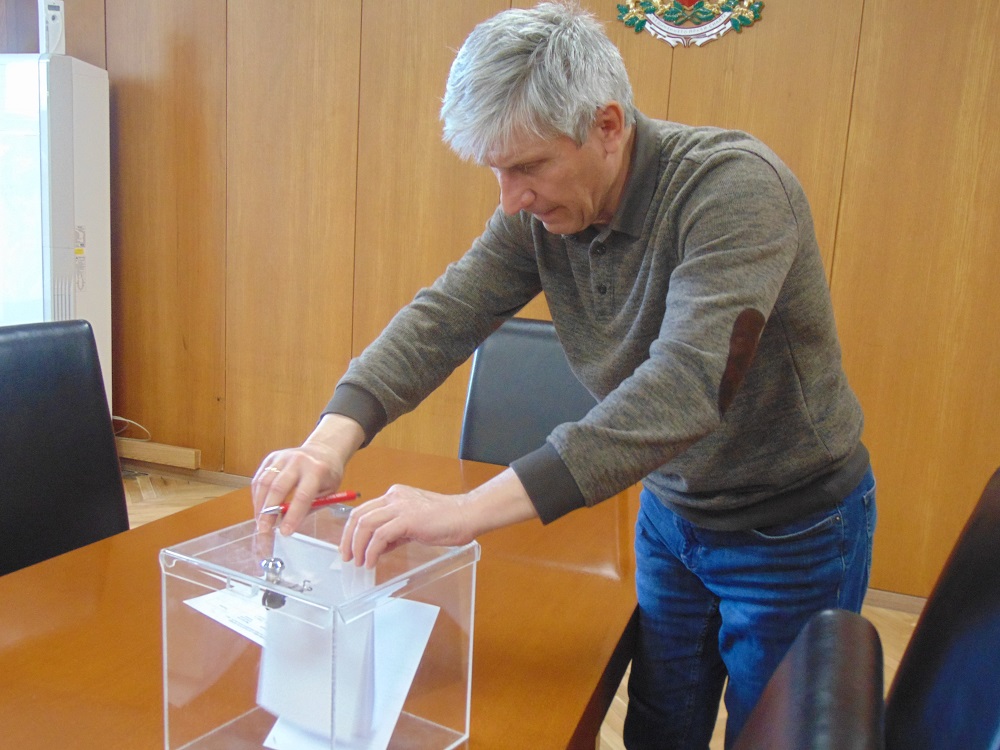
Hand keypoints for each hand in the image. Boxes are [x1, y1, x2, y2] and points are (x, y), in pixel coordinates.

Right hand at [252, 414, 364, 534]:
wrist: (323, 451)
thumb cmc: (327, 476)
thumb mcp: (327, 493)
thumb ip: (308, 507)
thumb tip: (287, 525)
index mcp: (317, 470)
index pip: (302, 496)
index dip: (292, 516)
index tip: (285, 532)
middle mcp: (298, 460)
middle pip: (278, 488)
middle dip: (268, 512)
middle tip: (264, 530)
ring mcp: (283, 457)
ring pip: (264, 482)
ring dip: (259, 505)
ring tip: (260, 522)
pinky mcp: (272, 457)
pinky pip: (259, 478)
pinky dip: (257, 495)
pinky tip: (259, 508)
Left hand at [340, 485, 473, 567]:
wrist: (466, 516)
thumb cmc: (446, 520)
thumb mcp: (414, 525)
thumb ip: (395, 532)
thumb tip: (378, 547)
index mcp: (395, 496)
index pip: (363, 511)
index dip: (351, 531)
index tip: (349, 548)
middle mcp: (394, 497)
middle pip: (358, 515)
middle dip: (348, 539)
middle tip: (348, 557)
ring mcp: (400, 506)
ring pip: (365, 524)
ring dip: (358, 546)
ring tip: (359, 562)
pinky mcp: (407, 519)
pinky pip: (380, 536)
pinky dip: (372, 551)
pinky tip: (372, 562)